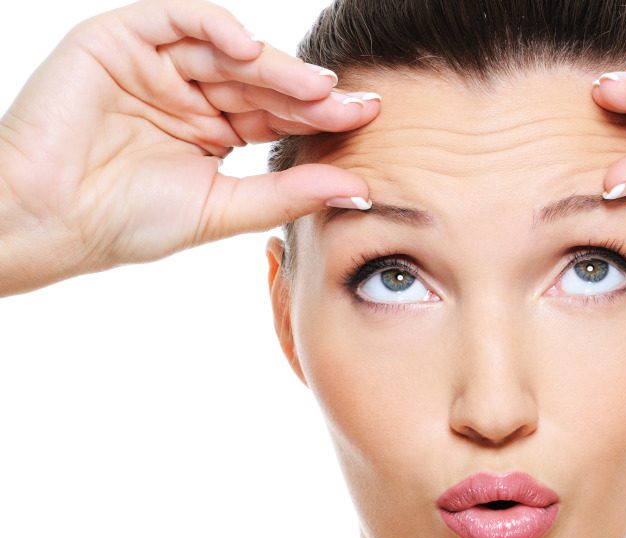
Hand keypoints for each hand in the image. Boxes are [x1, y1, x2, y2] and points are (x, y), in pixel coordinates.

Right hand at [0, 0, 379, 295]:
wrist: (49, 221)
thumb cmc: (126, 222)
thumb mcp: (223, 206)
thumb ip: (287, 192)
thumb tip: (360, 189)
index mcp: (211, 131)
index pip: (275, 113)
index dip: (319, 116)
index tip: (368, 118)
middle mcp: (187, 94)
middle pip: (259, 81)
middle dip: (307, 92)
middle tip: (352, 104)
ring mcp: (154, 65)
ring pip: (225, 50)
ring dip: (273, 64)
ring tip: (315, 87)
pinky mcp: (118, 42)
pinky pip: (173, 18)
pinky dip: (213, 26)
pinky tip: (249, 49)